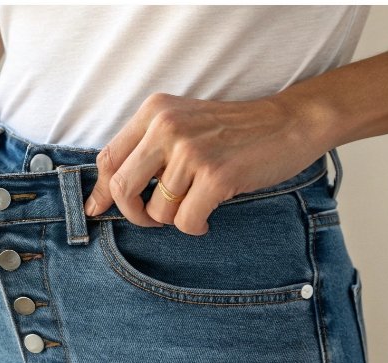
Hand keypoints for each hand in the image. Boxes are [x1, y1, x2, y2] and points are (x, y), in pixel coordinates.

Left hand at [83, 92, 327, 235]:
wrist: (288, 123)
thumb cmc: (234, 130)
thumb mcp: (183, 124)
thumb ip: (146, 151)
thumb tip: (102, 197)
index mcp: (155, 112)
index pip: (108, 158)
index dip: (101, 192)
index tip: (99, 210)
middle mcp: (167, 127)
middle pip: (123, 187)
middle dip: (134, 214)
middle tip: (153, 219)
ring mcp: (191, 151)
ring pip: (158, 211)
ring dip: (175, 219)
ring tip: (195, 205)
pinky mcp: (216, 176)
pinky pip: (186, 221)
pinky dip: (195, 226)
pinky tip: (208, 217)